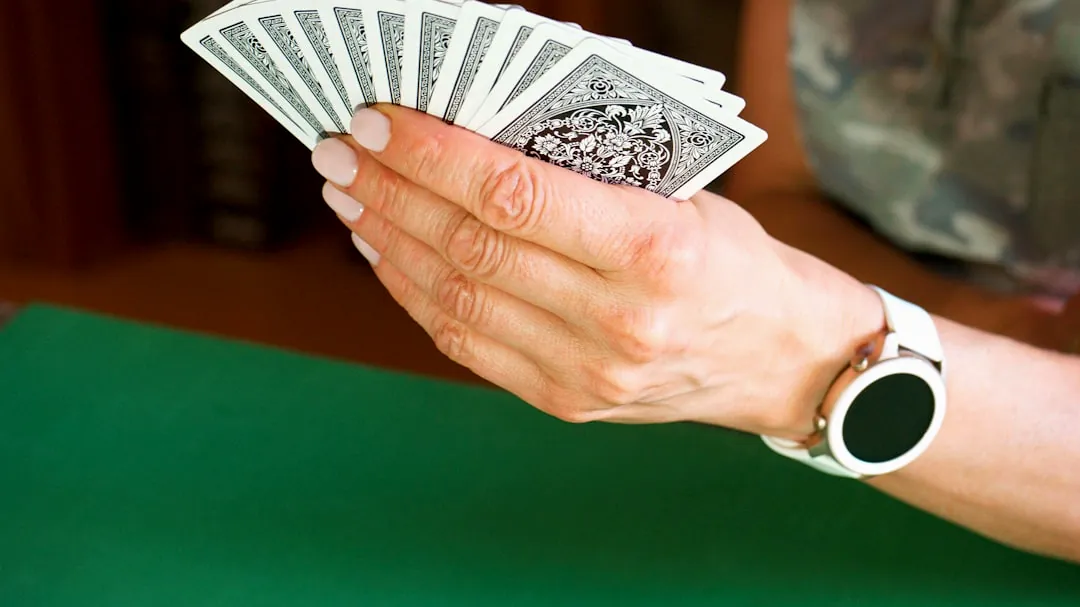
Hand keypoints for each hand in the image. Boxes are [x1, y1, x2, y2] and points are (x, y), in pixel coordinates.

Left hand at [311, 106, 883, 438]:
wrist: (782, 359)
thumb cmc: (733, 260)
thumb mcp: (681, 196)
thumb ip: (585, 175)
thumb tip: (473, 130)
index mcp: (656, 251)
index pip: (515, 194)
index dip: (434, 155)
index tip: (381, 121)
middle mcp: (618, 320)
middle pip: (471, 245)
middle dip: (392, 191)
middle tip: (341, 151)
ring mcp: (587, 371)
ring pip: (455, 298)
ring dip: (389, 242)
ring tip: (351, 196)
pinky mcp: (565, 400)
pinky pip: (467, 343)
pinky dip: (416, 296)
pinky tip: (389, 254)